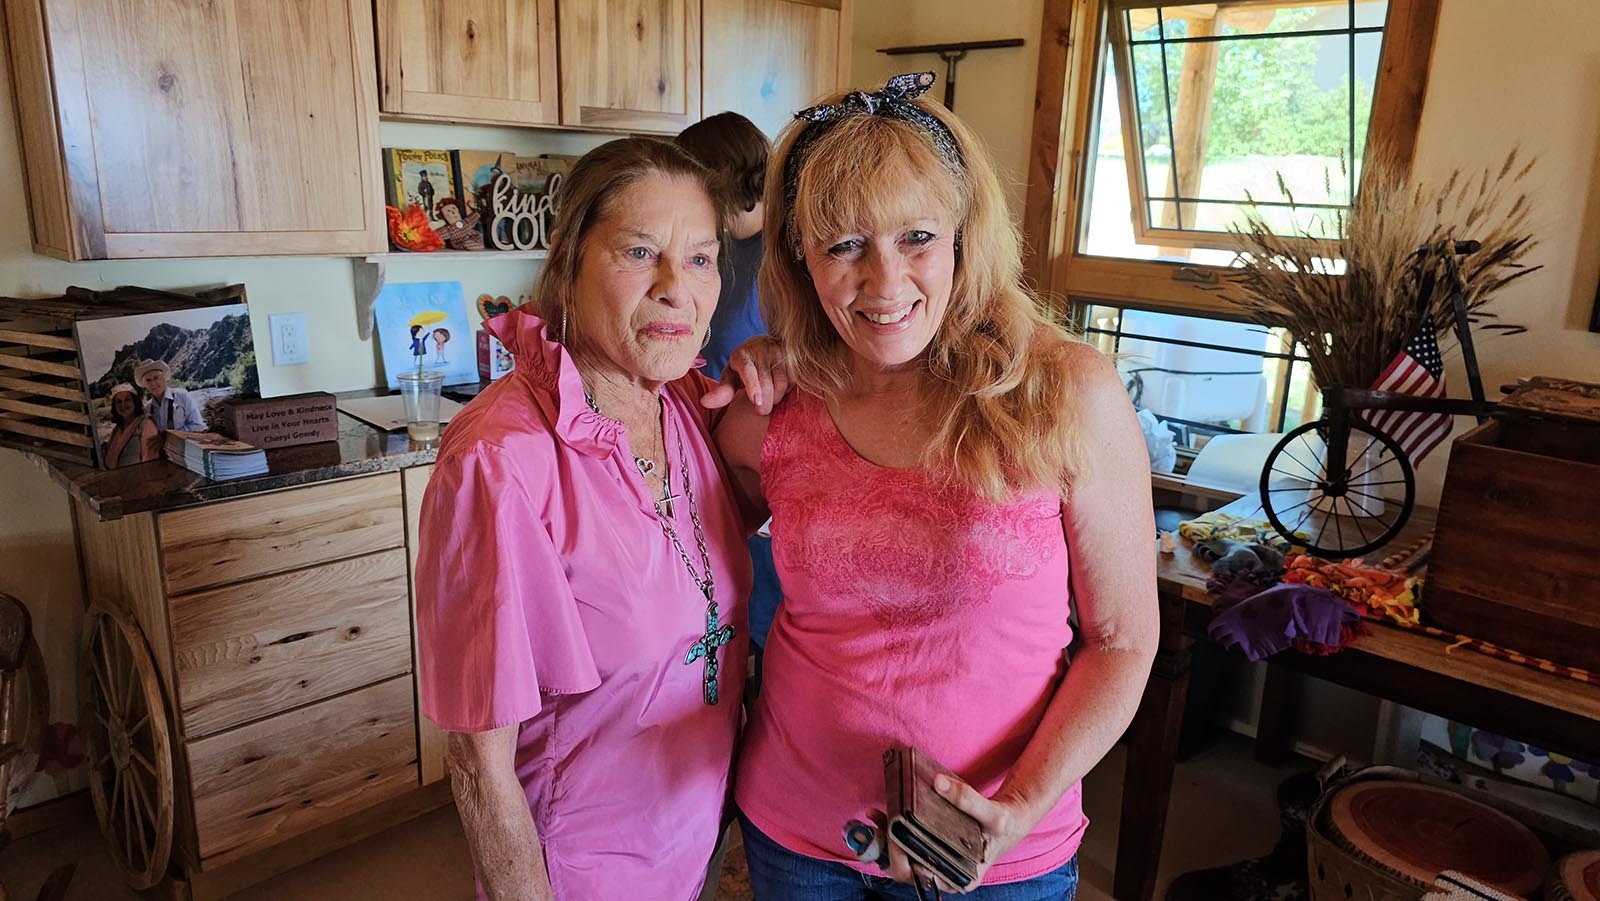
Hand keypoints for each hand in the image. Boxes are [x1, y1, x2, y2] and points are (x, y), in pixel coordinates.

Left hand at [700, 336, 789, 413]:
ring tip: (771, 399)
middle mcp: (761, 349)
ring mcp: (778, 351)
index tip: (757, 402)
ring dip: (777, 396)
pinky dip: (788, 389)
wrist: (764, 344)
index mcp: (742, 355)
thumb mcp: (731, 376)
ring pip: (782, 382)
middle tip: (763, 411)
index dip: (753, 386)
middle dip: (766, 401)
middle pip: (766, 381)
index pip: (747, 370)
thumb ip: (722, 391)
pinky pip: (793, 379)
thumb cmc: (744, 366)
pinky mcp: (793, 356)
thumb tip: (704, 402)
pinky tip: (782, 390)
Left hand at [882, 775, 1039, 893]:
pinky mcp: (931, 849)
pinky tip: (883, 814)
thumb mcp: (993, 815)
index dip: (902, 857)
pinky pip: (906, 844)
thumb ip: (968, 800)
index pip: (921, 875)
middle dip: (887, 846)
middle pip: (906, 868)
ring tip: (876, 815)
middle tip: (881, 820)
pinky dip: (893, 831)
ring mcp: (936, 862)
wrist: (1008, 821)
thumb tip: (938, 783)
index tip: (894, 833)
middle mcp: (944, 874)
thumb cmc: (1004, 824)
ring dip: (885, 838)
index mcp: (959, 877)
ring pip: (902, 857)